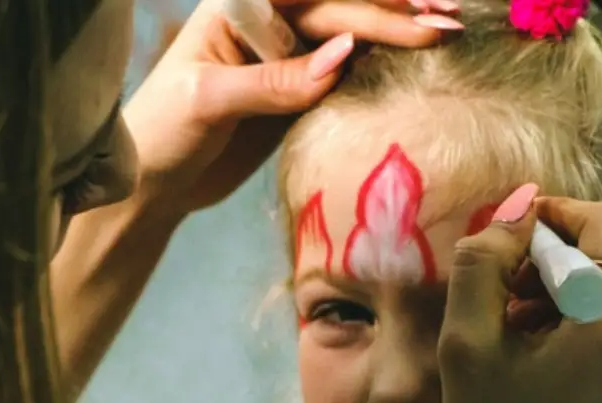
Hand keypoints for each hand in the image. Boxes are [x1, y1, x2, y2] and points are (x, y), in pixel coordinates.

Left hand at [124, 0, 442, 219]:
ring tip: (448, 31)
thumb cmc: (161, 131)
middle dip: (396, 15)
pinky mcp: (298, 91)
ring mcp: (287, 56)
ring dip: (399, 34)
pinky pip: (348, 73)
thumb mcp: (209, 101)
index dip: (367, 1)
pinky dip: (383, 66)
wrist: (151, 185)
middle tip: (449, 23)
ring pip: (353, 36)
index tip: (413, 14)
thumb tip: (345, 55)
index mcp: (240, 5)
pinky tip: (418, 62)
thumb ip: (274, 79)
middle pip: (342, 10)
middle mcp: (268, 21)